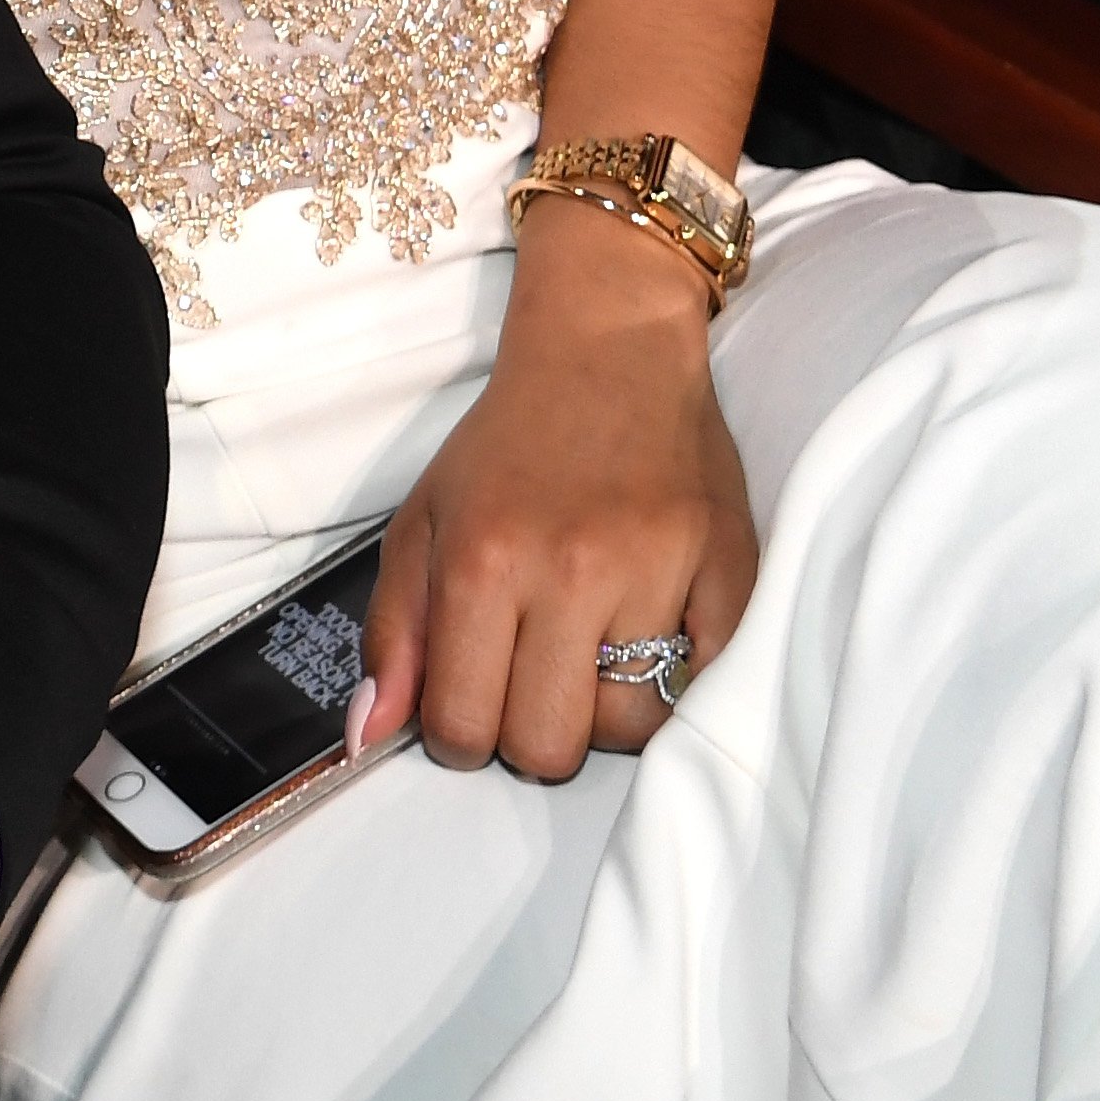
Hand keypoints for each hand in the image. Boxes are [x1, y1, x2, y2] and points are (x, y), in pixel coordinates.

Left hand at [360, 206, 754, 781]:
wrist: (608, 353)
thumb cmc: (506, 446)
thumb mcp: (420, 522)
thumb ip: (392, 633)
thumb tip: (370, 737)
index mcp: (483, 561)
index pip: (465, 726)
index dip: (462, 737)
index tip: (473, 705)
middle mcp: (570, 571)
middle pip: (551, 747)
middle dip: (533, 734)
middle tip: (534, 681)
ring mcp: (656, 573)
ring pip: (631, 728)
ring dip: (607, 709)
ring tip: (594, 651)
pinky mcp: (728, 571)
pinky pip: (706, 686)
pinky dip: (678, 682)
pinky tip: (650, 637)